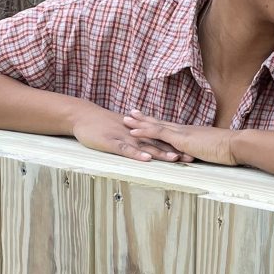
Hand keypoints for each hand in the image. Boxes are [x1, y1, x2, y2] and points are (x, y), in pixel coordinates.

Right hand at [71, 106, 190, 162]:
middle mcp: (134, 133)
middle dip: (175, 149)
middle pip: (158, 142)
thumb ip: (135, 136)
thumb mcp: (121, 130)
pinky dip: (137, 153)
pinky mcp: (112, 142)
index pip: (160, 138)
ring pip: (145, 145)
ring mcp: (124, 137)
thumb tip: (147, 144)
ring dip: (161, 152)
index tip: (191, 150)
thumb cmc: (100, 125)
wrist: (81, 115)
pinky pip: (126, 149)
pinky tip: (147, 158)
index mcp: (138, 131)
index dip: (176, 144)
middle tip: (192, 156)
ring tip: (175, 158)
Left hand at [122, 110, 238, 164]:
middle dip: (145, 119)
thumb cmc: (228, 150)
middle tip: (131, 113)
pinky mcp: (181, 139)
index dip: (158, 123)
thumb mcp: (210, 152)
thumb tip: (195, 158)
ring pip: (156, 125)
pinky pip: (159, 133)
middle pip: (160, 122)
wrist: (235, 145)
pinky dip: (144, 131)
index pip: (170, 127)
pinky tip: (133, 131)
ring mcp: (181, 133)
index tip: (148, 119)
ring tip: (125, 119)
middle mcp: (184, 130)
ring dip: (139, 122)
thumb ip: (201, 153)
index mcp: (190, 134)